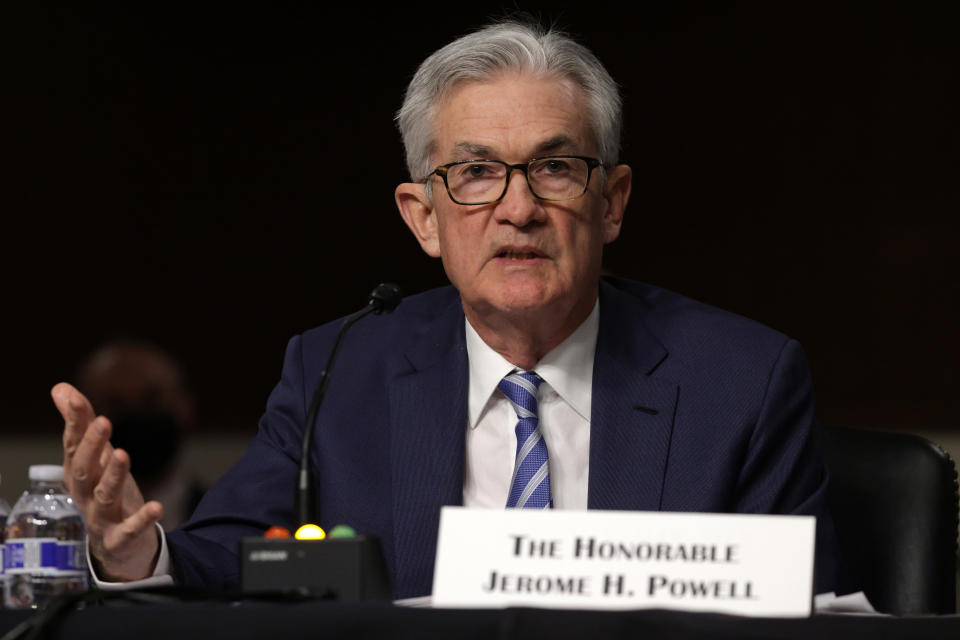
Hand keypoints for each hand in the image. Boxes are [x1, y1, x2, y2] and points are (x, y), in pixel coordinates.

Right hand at [52, 382, 163, 580]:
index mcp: (78, 473)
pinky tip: (157, 507)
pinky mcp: (120, 539)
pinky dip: (142, 520)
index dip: (74, 424)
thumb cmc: (104, 493)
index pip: (72, 446)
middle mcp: (85, 495)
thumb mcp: (97, 458)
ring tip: (123, 454)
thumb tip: (61, 388)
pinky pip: (130, 530)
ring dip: (113, 476)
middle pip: (85, 470)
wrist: (118, 547)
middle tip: (104, 421)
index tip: (76, 401)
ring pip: (104, 497)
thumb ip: (82, 425)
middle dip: (92, 446)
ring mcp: (101, 519)